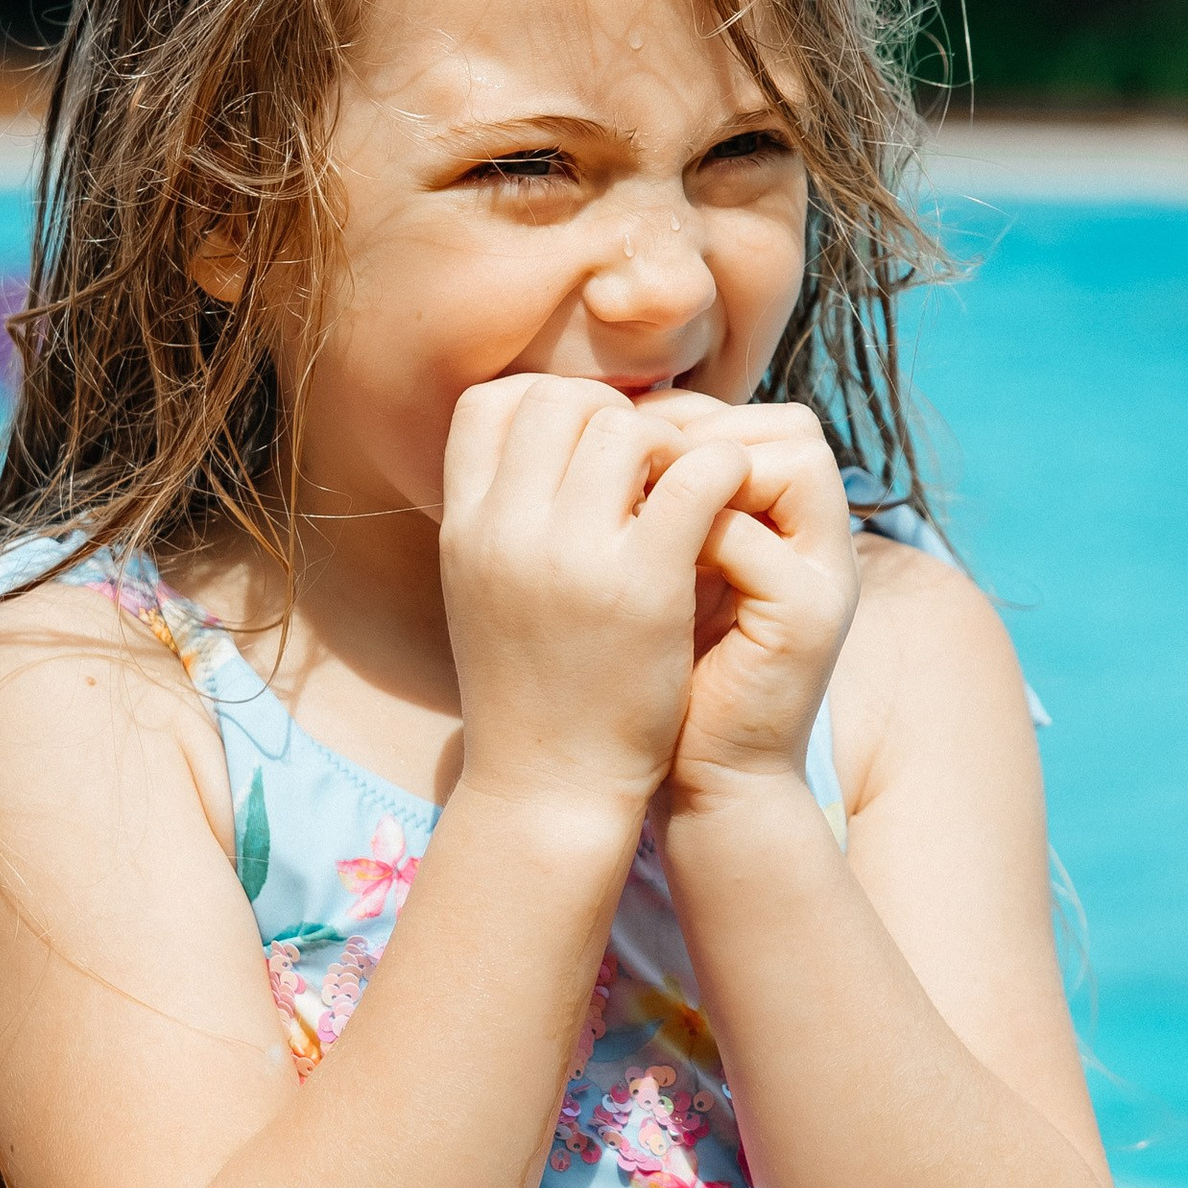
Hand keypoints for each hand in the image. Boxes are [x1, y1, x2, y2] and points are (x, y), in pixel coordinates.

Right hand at [440, 376, 753, 818]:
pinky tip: (725, 504)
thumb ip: (501, 516)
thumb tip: (536, 439)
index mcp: (463, 526)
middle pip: (560, 400)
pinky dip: (719, 471)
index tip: (588, 445)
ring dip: (668, 445)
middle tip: (649, 465)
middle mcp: (506, 529)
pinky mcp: (643, 584)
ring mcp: (572, 554)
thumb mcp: (480, 587)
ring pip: (627, 425)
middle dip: (613, 415)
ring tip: (683, 492)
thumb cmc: (527, 687)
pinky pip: (695, 475)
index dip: (549, 405)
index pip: (492, 403)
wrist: (547, 786)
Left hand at [632, 395, 857, 805]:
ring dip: (693, 472)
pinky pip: (744, 536)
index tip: (626, 444)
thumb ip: (663, 506)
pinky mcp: (805, 620)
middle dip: (699, 436)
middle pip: (793, 428)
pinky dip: (686, 532)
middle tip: (628, 467)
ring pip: (784, 463)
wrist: (707, 780)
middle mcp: (825, 543)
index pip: (773, 419)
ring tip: (630, 504)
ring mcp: (824, 578)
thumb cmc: (667, 676)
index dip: (697, 418)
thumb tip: (602, 425)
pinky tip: (631, 554)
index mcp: (796, 526)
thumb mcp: (667, 575)